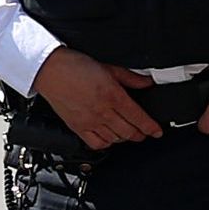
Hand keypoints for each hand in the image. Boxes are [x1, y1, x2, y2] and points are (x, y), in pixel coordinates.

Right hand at [33, 50, 160, 151]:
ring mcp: (90, 121)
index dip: (151, 127)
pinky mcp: (77, 127)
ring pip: (114, 139)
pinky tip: (110, 138)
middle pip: (128, 131)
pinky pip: (96, 143)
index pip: (138, 117)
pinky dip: (106, 144)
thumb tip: (146, 83)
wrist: (51, 70)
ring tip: (129, 134)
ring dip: (125, 138)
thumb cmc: (76, 66)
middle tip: (146, 133)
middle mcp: (103, 111)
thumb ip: (130, 78)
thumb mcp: (109, 67)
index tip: (158, 131)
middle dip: (141, 134)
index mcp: (113, 95)